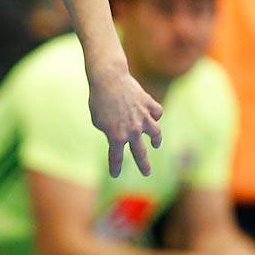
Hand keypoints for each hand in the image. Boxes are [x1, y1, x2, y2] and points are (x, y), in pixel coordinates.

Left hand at [87, 59, 162, 177]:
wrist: (109, 79)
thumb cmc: (98, 100)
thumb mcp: (97, 120)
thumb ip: (108, 131)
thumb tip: (119, 134)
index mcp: (116, 136)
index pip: (116, 158)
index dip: (115, 167)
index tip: (115, 174)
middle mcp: (132, 130)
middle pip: (140, 153)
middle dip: (143, 165)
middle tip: (147, 173)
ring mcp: (142, 117)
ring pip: (156, 133)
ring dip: (157, 140)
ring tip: (156, 144)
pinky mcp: (148, 104)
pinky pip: (157, 112)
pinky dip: (156, 115)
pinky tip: (153, 116)